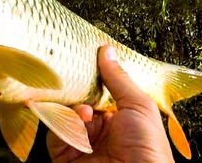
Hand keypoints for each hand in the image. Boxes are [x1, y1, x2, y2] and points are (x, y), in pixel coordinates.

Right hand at [47, 45, 173, 162]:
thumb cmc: (147, 147)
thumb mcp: (138, 106)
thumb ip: (119, 79)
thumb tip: (106, 50)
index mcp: (117, 116)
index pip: (97, 91)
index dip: (90, 77)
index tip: (82, 59)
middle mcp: (97, 128)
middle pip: (77, 100)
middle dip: (77, 91)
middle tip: (75, 80)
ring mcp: (80, 141)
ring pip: (64, 115)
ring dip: (72, 110)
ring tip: (84, 112)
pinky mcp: (65, 155)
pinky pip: (55, 133)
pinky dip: (62, 125)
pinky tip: (77, 122)